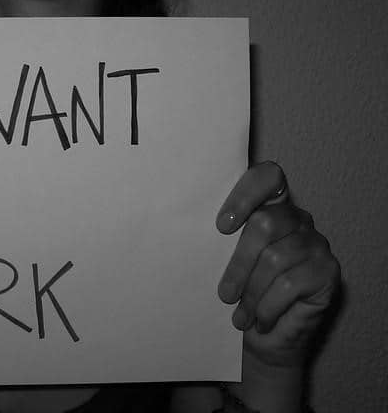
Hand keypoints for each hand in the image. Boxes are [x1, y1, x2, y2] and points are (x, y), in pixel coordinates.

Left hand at [216, 161, 340, 368]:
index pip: (267, 176)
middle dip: (238, 263)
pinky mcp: (328, 270)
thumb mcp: (223, 261)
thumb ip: (220, 237)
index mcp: (270, 206)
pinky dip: (267, 306)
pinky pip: (289, 284)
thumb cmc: (240, 293)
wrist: (266, 338)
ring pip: (275, 258)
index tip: (222, 226)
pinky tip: (259, 320)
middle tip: (224, 294)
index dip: (244, 195)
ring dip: (251, 292)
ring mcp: (316, 243)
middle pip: (265, 223)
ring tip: (239, 313)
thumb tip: (187, 227)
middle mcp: (297, 218)